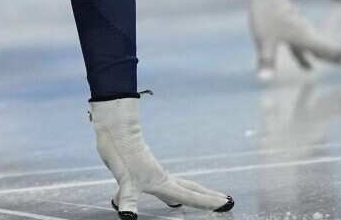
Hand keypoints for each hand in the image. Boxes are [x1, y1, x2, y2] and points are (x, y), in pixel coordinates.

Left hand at [90, 98, 233, 217]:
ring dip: (192, 192)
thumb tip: (128, 216)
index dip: (207, 202)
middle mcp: (161, 178)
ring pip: (179, 184)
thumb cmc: (120, 153)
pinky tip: (162, 190)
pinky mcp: (144, 168)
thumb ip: (128, 198)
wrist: (114, 129)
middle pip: (190, 189)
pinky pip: (164, 182)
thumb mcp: (124, 179)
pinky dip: (170, 189)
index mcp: (162, 183)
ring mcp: (153, 172)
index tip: (226, 204)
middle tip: (225, 200)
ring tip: (201, 196)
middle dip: (207, 196)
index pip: (189, 196)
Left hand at [247, 0, 340, 81]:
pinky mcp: (294, 32)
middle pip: (330, 50)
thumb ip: (266, 60)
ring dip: (335, 56)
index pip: (328, 50)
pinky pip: (305, 47)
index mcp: (305, 37)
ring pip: (321, 48)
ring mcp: (302, 33)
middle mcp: (308, 35)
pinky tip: (308, 68)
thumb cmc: (264, 16)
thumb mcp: (263, 40)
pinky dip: (310, 57)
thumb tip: (263, 79)